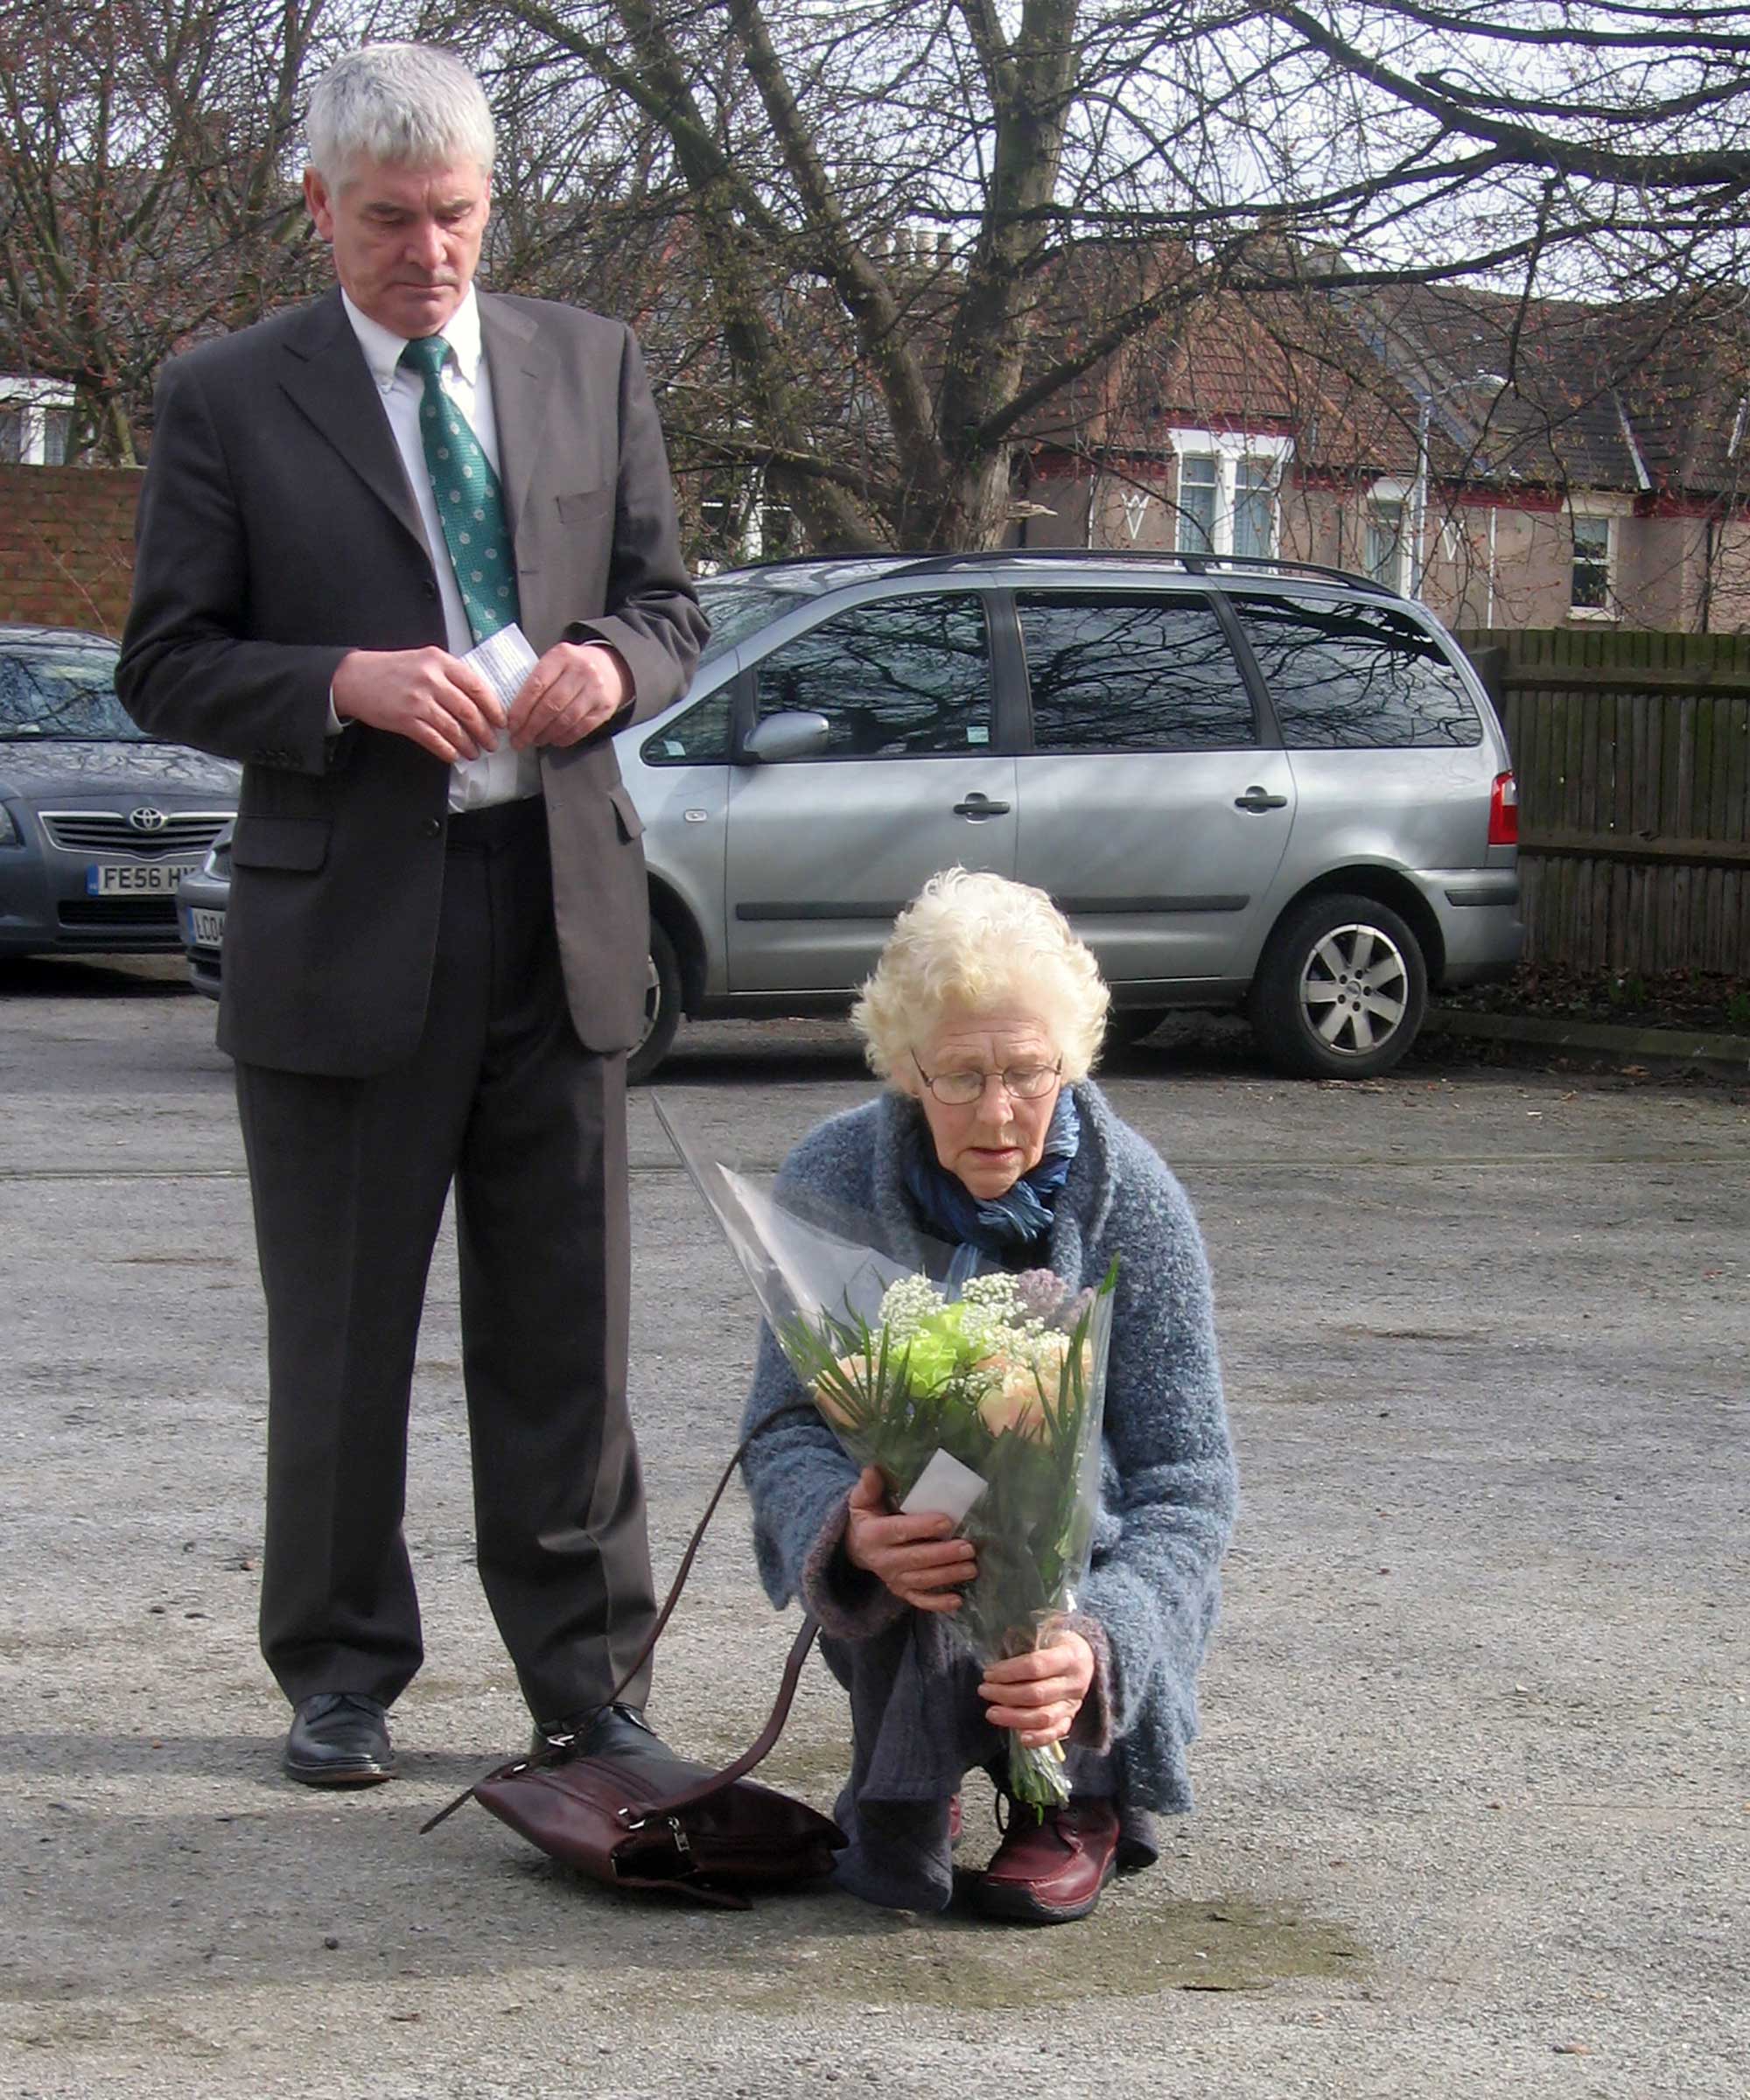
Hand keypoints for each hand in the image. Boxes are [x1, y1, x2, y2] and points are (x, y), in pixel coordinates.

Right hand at [331, 647, 502, 764]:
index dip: (493, 708)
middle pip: (469, 711)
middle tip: (492, 743)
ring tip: (475, 753)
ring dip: (468, 744)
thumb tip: (479, 700)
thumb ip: (450, 675)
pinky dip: (447, 750)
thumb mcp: (425, 660)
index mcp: (440, 661)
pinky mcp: (405, 719)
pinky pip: (434, 740)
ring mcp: (418, 701)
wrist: (356, 677)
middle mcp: (431, 680)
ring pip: (453, 728)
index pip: (477, 687)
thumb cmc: (393, 670)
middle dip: (484, 731)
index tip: (501, 721)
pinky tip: (454, 756)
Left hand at [508, 641, 631, 750]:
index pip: (536, 685)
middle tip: (519, 739)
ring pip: (566, 720)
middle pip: (551, 705)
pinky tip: (554, 739)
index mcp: (561, 656)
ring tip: (535, 740)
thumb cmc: (574, 667)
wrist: (610, 667)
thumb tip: (513, 712)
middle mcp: (581, 671)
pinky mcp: (604, 707)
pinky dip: (564, 738)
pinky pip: (581, 728)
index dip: (521, 709)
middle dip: (531, 727)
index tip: (512, 725)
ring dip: (546, 734)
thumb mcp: (555, 662)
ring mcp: (595, 690)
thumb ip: (537, 680)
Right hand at [842, 1465, 976, 1614]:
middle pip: (915, 1559)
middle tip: (968, 1548)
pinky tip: (957, 1600)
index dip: (922, 1527)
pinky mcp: (901, 1592)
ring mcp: (893, 1579)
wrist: (856, 1548)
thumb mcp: (862, 1500)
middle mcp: (883, 1560)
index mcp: (873, 1535)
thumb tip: (874, 1468)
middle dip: (943, 1555)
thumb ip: (869, 1486)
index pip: (899, 1531)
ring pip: (922, 1580)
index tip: (946, 1522)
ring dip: (947, 1576)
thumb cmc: (868, 1517)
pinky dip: (938, 1603)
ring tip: (971, 1568)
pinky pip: (920, 1600)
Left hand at [978, 1628, 1096, 1747]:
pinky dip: (1038, 1738)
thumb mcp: (1046, 1633)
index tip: (988, 1673)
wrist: (1086, 1657)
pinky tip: (1019, 1737)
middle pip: (1036, 1694)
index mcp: (1070, 1655)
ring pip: (1044, 1717)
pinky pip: (1056, 1732)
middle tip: (984, 1691)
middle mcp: (1074, 1682)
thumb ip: (1025, 1643)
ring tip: (992, 1713)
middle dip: (1005, 1694)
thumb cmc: (1057, 1643)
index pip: (1035, 1666)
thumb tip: (996, 1659)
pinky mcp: (1071, 1718)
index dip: (1008, 1672)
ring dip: (1014, 1718)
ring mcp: (1074, 1703)